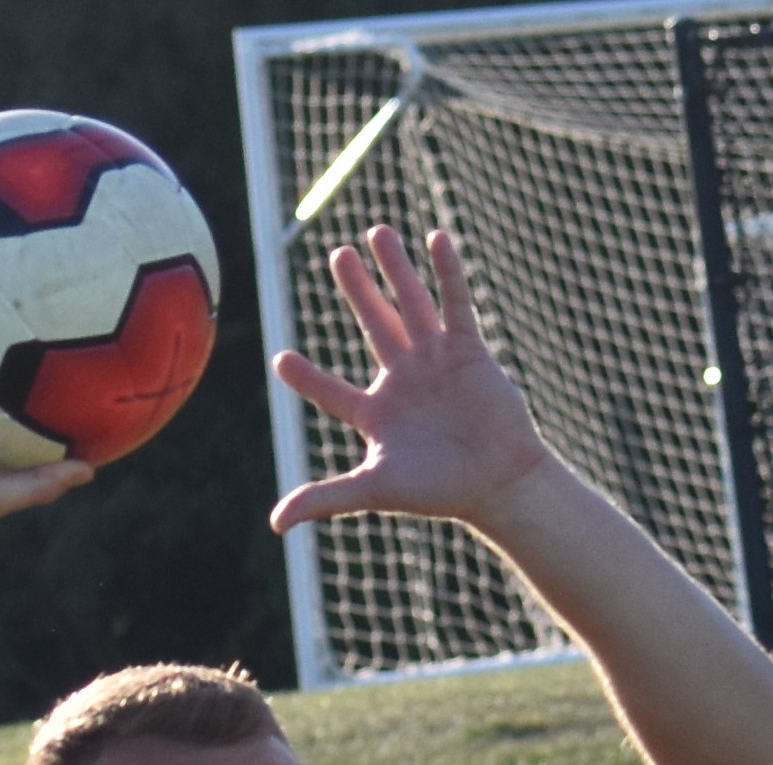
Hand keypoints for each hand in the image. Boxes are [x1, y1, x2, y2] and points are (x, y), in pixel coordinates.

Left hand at [269, 226, 550, 536]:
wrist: (496, 484)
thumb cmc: (437, 491)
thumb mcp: (373, 489)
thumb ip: (325, 498)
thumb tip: (277, 524)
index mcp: (376, 415)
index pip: (331, 392)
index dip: (308, 378)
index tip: (282, 360)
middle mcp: (402, 382)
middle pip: (373, 326)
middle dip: (357, 291)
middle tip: (338, 255)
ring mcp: (435, 363)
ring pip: (410, 306)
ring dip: (395, 269)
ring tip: (377, 231)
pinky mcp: (468, 352)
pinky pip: (454, 304)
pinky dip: (446, 273)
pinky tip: (435, 238)